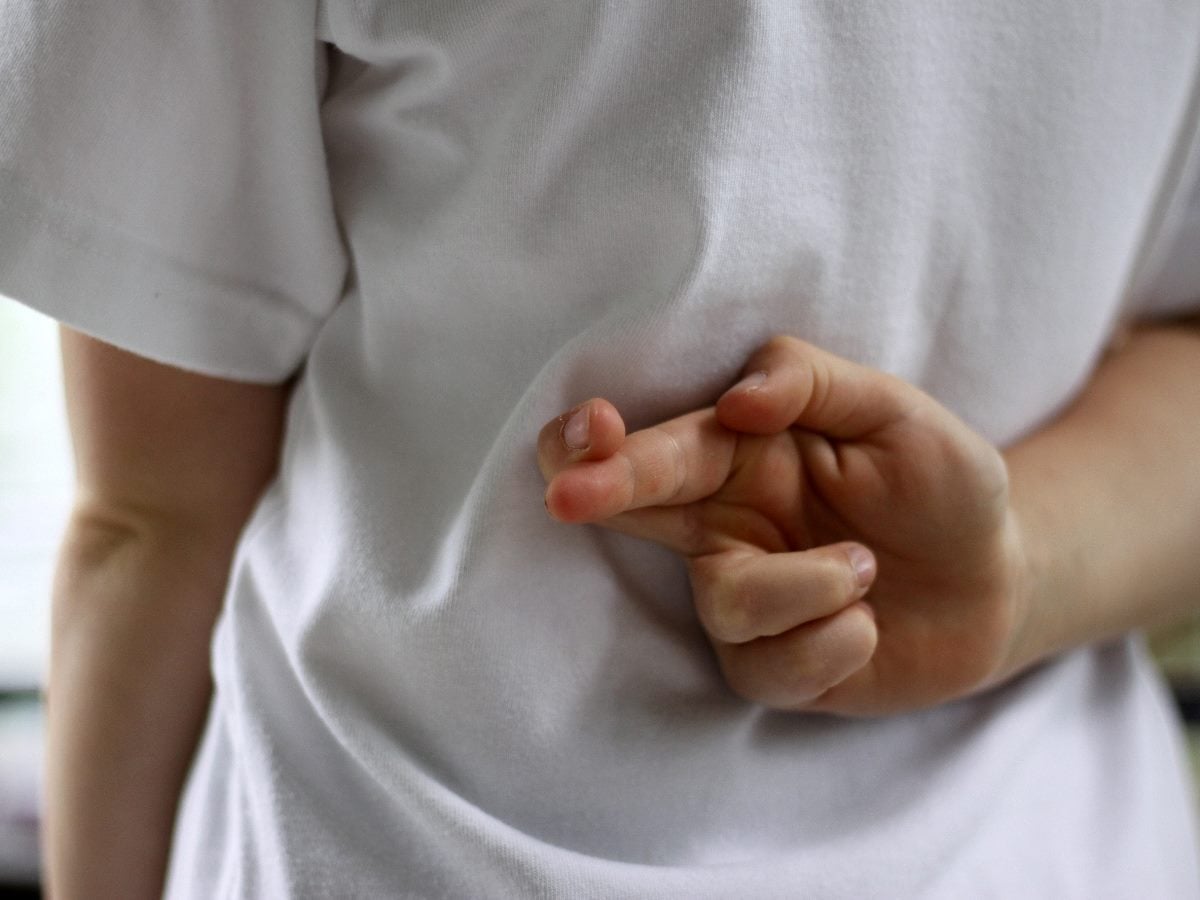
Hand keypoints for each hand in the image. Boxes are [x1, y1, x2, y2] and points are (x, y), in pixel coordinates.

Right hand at [538, 336, 1031, 715]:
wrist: (1000, 581)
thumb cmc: (943, 487)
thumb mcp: (898, 413)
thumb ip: (812, 383)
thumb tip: (736, 405)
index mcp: (742, 456)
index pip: (655, 445)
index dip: (603, 441)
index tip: (594, 430)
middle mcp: (725, 525)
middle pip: (625, 511)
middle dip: (594, 494)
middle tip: (570, 496)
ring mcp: (743, 599)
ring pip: (726, 603)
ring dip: (807, 586)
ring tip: (868, 568)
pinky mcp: (771, 667)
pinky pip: (769, 667)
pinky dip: (834, 642)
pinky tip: (870, 624)